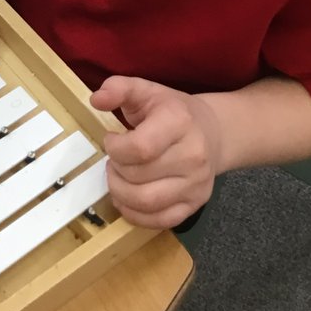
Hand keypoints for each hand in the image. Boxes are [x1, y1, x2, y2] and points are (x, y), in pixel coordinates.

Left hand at [89, 77, 222, 229]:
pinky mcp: (195, 205)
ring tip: (118, 177)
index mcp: (179, 122)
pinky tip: (127, 198)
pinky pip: (159, 221)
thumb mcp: (146, 91)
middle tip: (114, 159)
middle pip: (138, 176)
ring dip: (120, 193)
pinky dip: (135, 214)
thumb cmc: (173, 111)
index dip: (115, 148)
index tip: (111, 140)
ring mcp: (196, 183)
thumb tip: (97, 99)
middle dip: (115, 169)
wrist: (213, 132)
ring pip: (146, 202)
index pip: (139, 148)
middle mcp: (193, 155)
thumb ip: (119, 89)